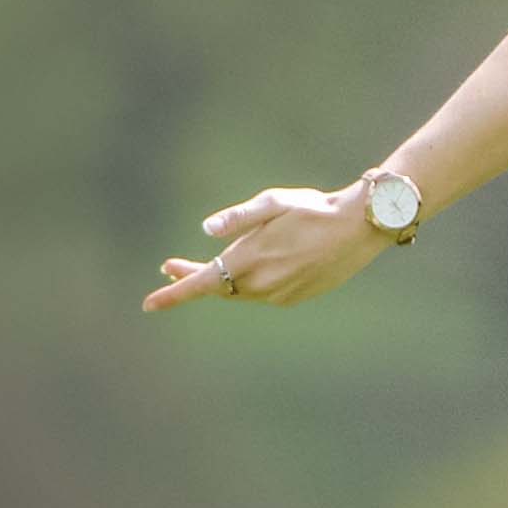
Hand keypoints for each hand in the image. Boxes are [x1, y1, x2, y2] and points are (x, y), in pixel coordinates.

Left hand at [139, 183, 395, 311]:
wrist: (358, 229)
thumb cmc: (313, 209)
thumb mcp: (273, 203)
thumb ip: (237, 218)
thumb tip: (206, 230)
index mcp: (251, 259)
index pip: (203, 283)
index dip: (174, 294)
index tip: (149, 304)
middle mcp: (262, 284)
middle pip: (217, 288)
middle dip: (192, 278)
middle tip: (168, 268)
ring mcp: (278, 295)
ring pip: (238, 292)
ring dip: (222, 280)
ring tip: (208, 264)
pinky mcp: (293, 298)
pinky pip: (261, 293)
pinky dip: (249, 283)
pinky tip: (255, 266)